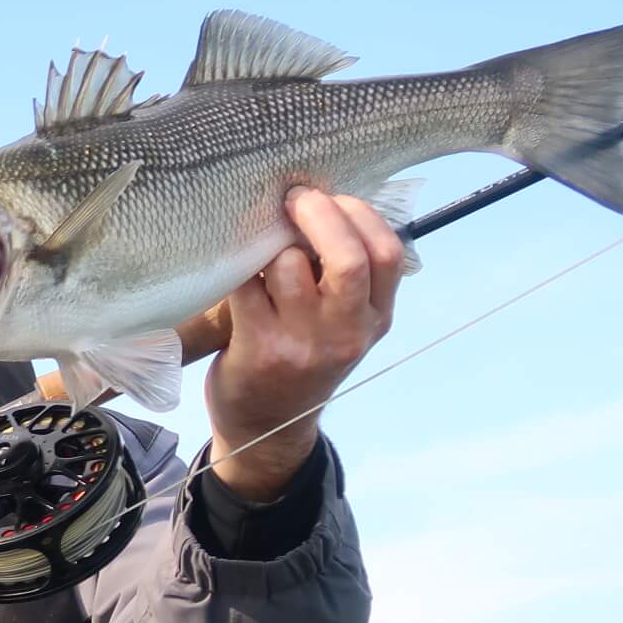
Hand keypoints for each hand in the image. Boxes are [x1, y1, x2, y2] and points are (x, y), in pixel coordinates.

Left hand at [205, 188, 402, 500]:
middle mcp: (346, 332)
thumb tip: (325, 203)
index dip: (359, 214)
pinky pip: (247, 286)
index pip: (387, 253)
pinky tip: (235, 265)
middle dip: (320, 215)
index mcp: (375, 319)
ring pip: (290, 265)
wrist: (265, 425)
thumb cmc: (302, 358)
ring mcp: (303, 343)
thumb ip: (348, 277)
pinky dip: (239, 267)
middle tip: (295, 198)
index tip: (331, 197)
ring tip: (262, 246)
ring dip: (272, 244)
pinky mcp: (259, 348)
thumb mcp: (344, 324)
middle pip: (348, 258)